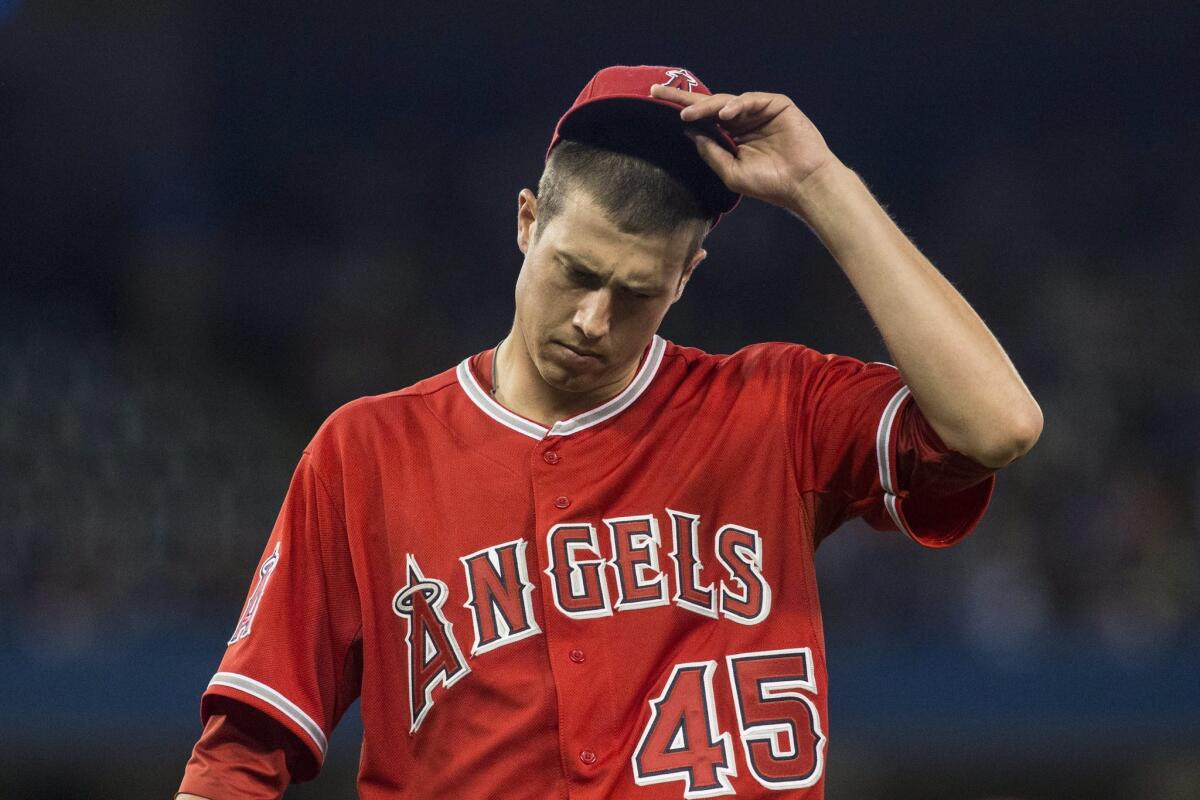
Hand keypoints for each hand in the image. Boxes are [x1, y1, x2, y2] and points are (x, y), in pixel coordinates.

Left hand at [649, 82, 838, 210]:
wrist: (802, 185)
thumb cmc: (769, 184)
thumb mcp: (730, 172)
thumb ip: (710, 151)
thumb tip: (688, 131)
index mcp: (731, 136)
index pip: (703, 120)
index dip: (681, 111)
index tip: (654, 101)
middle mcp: (742, 121)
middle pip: (710, 105)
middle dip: (684, 98)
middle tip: (659, 92)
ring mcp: (759, 111)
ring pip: (728, 101)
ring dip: (707, 105)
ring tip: (689, 113)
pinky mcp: (777, 105)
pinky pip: (752, 100)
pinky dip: (738, 104)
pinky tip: (725, 114)